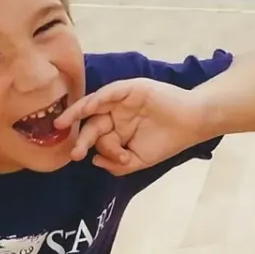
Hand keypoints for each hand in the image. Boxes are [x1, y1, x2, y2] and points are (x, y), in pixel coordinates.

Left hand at [53, 78, 203, 174]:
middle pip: (91, 124)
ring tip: (63, 123)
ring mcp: (122, 101)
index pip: (97, 138)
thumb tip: (95, 161)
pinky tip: (88, 108)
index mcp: (116, 130)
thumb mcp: (139, 160)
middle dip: (81, 139)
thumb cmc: (167, 142)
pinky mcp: (130, 88)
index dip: (96, 149)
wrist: (191, 125)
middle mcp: (115, 114)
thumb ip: (117, 164)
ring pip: (94, 105)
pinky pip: (109, 92)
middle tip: (74, 154)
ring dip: (77, 112)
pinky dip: (98, 99)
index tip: (89, 160)